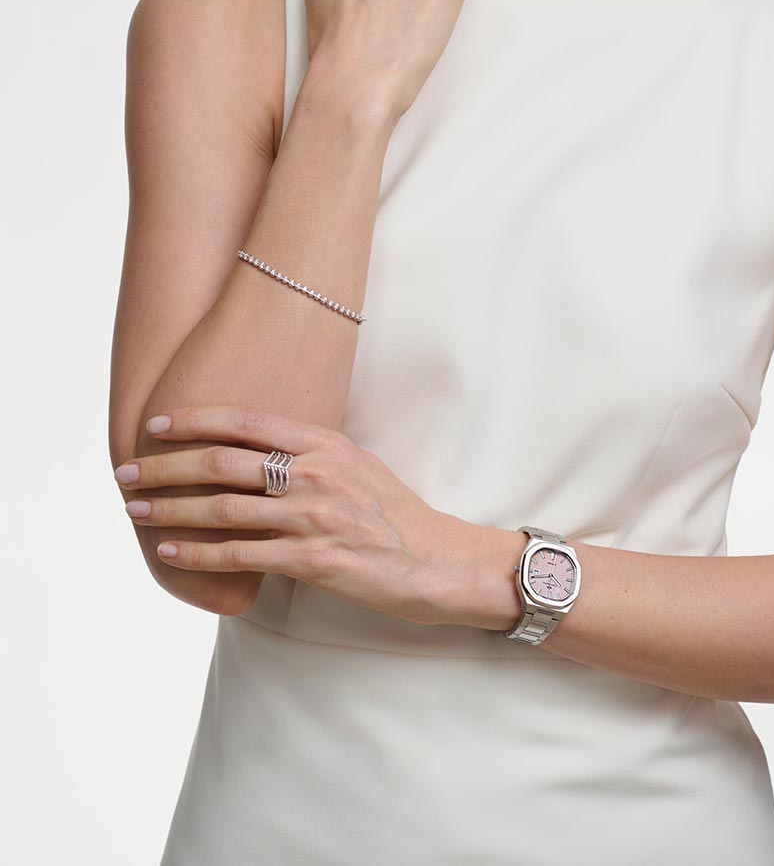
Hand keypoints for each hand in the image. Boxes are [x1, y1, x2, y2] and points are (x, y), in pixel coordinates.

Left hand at [114, 404, 479, 625]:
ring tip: (137, 511)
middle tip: (127, 472)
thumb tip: (258, 451)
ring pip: (223, 509)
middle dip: (166, 467)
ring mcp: (314, 517)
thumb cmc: (396, 514)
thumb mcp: (357, 465)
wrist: (439, 561)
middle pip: (223, 462)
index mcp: (325, 442)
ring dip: (171, 510)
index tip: (156, 425)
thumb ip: (310, 454)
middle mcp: (316, 473)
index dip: (195, 420)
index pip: (247, 421)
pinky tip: (170, 552)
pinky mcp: (313, 561)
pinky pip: (241, 556)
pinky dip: (198, 554)